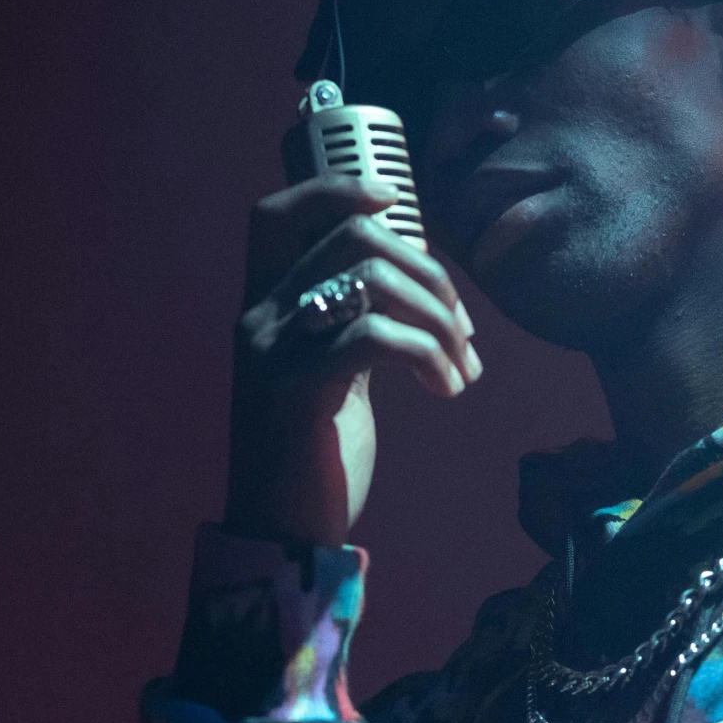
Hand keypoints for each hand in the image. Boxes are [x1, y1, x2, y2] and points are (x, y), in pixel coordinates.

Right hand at [223, 174, 481, 548]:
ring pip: (370, 278)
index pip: (278, 213)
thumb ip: (353, 320)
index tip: (397, 206)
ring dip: (439, 317)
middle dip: (429, 272)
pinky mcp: (297, 391)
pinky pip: (376, 337)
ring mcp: (272, 351)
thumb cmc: (316, 451)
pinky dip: (429, 356)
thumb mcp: (332, 371)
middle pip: (353, 236)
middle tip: (464, 330)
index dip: (338, 190)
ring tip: (462, 366)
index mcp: (263, 305)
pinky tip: (448, 390)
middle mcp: (258, 316)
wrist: (283, 532)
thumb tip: (418, 278)